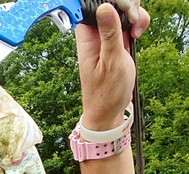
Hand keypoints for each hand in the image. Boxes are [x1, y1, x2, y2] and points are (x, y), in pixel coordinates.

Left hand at [75, 1, 149, 130]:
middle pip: (111, 4)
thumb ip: (110, 33)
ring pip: (122, 11)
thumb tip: (104, 7)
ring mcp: (107, 36)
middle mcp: (95, 33)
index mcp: (87, 36)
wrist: (109, 111)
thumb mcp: (111, 62)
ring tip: (137, 32)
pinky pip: (128, 22)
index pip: (95, 5)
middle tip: (134, 22)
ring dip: (135, 15)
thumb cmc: (106, 93)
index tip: (126, 11)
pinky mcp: (117, 40)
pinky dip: (137, 23)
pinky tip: (138, 35)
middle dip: (127, 6)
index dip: (113, 3)